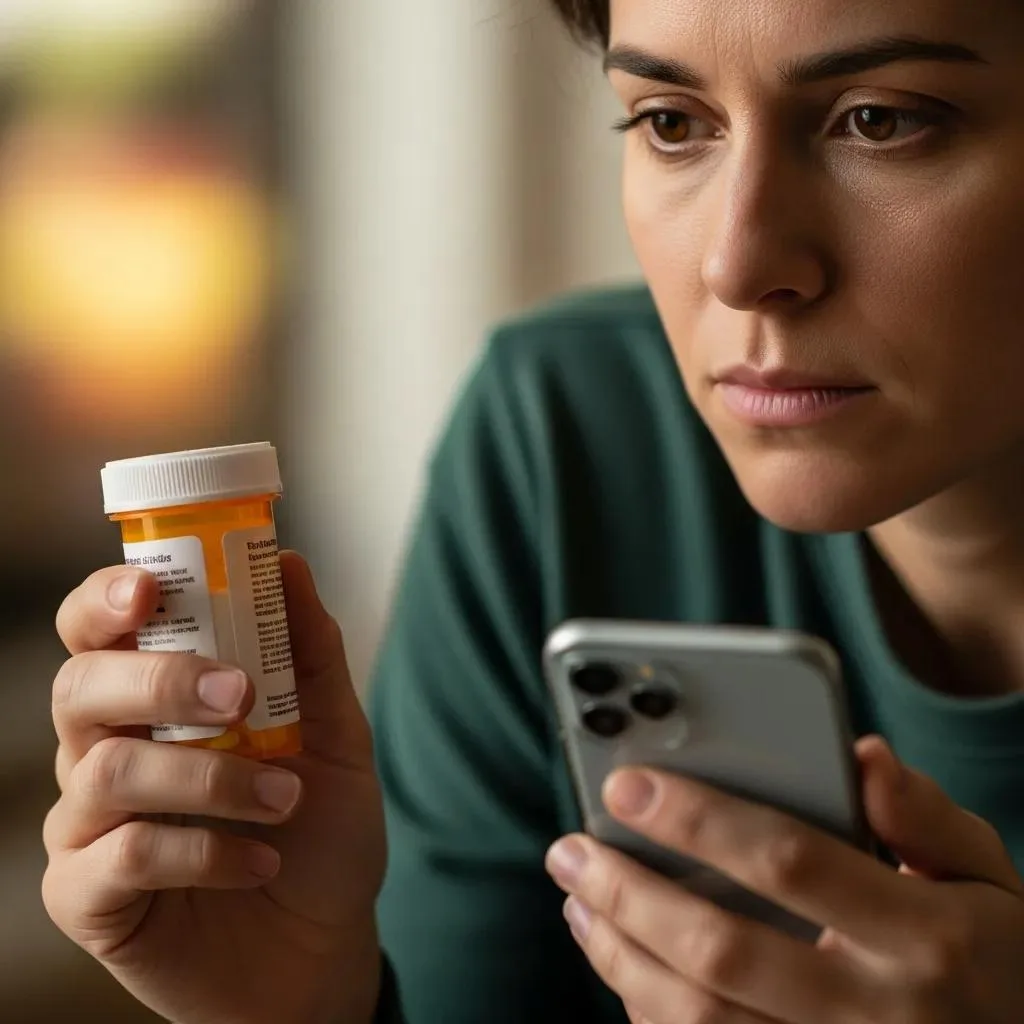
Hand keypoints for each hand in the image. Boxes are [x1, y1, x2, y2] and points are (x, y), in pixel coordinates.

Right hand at [43, 552, 385, 1023]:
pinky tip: (257, 862)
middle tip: (240, 698)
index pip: (96, 630)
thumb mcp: (336, 732)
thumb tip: (286, 563)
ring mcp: (89, 824)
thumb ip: (308, 652)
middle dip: (161, 681)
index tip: (147, 588)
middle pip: (80, 687)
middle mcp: (107, 749)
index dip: (104, 600)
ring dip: (210, 780)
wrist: (321, 943)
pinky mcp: (87, 895)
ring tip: (283, 800)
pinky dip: (205, 852)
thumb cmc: (318, 829)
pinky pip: (121, 856)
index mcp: (154, 699)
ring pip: (107, 772)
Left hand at [545, 737, 1023, 1023]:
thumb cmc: (998, 960)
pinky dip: (651, 1012)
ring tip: (577, 901)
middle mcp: (873, 1011)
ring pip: (701, 1018)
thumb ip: (927, 816)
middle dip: (630, 894)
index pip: (789, 862)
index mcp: (923, 935)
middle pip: (722, 950)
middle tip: (570, 848)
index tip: (625, 784)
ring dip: (621, 957)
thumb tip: (860, 757)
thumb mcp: (990, 878)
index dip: (699, 820)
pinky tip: (621, 962)